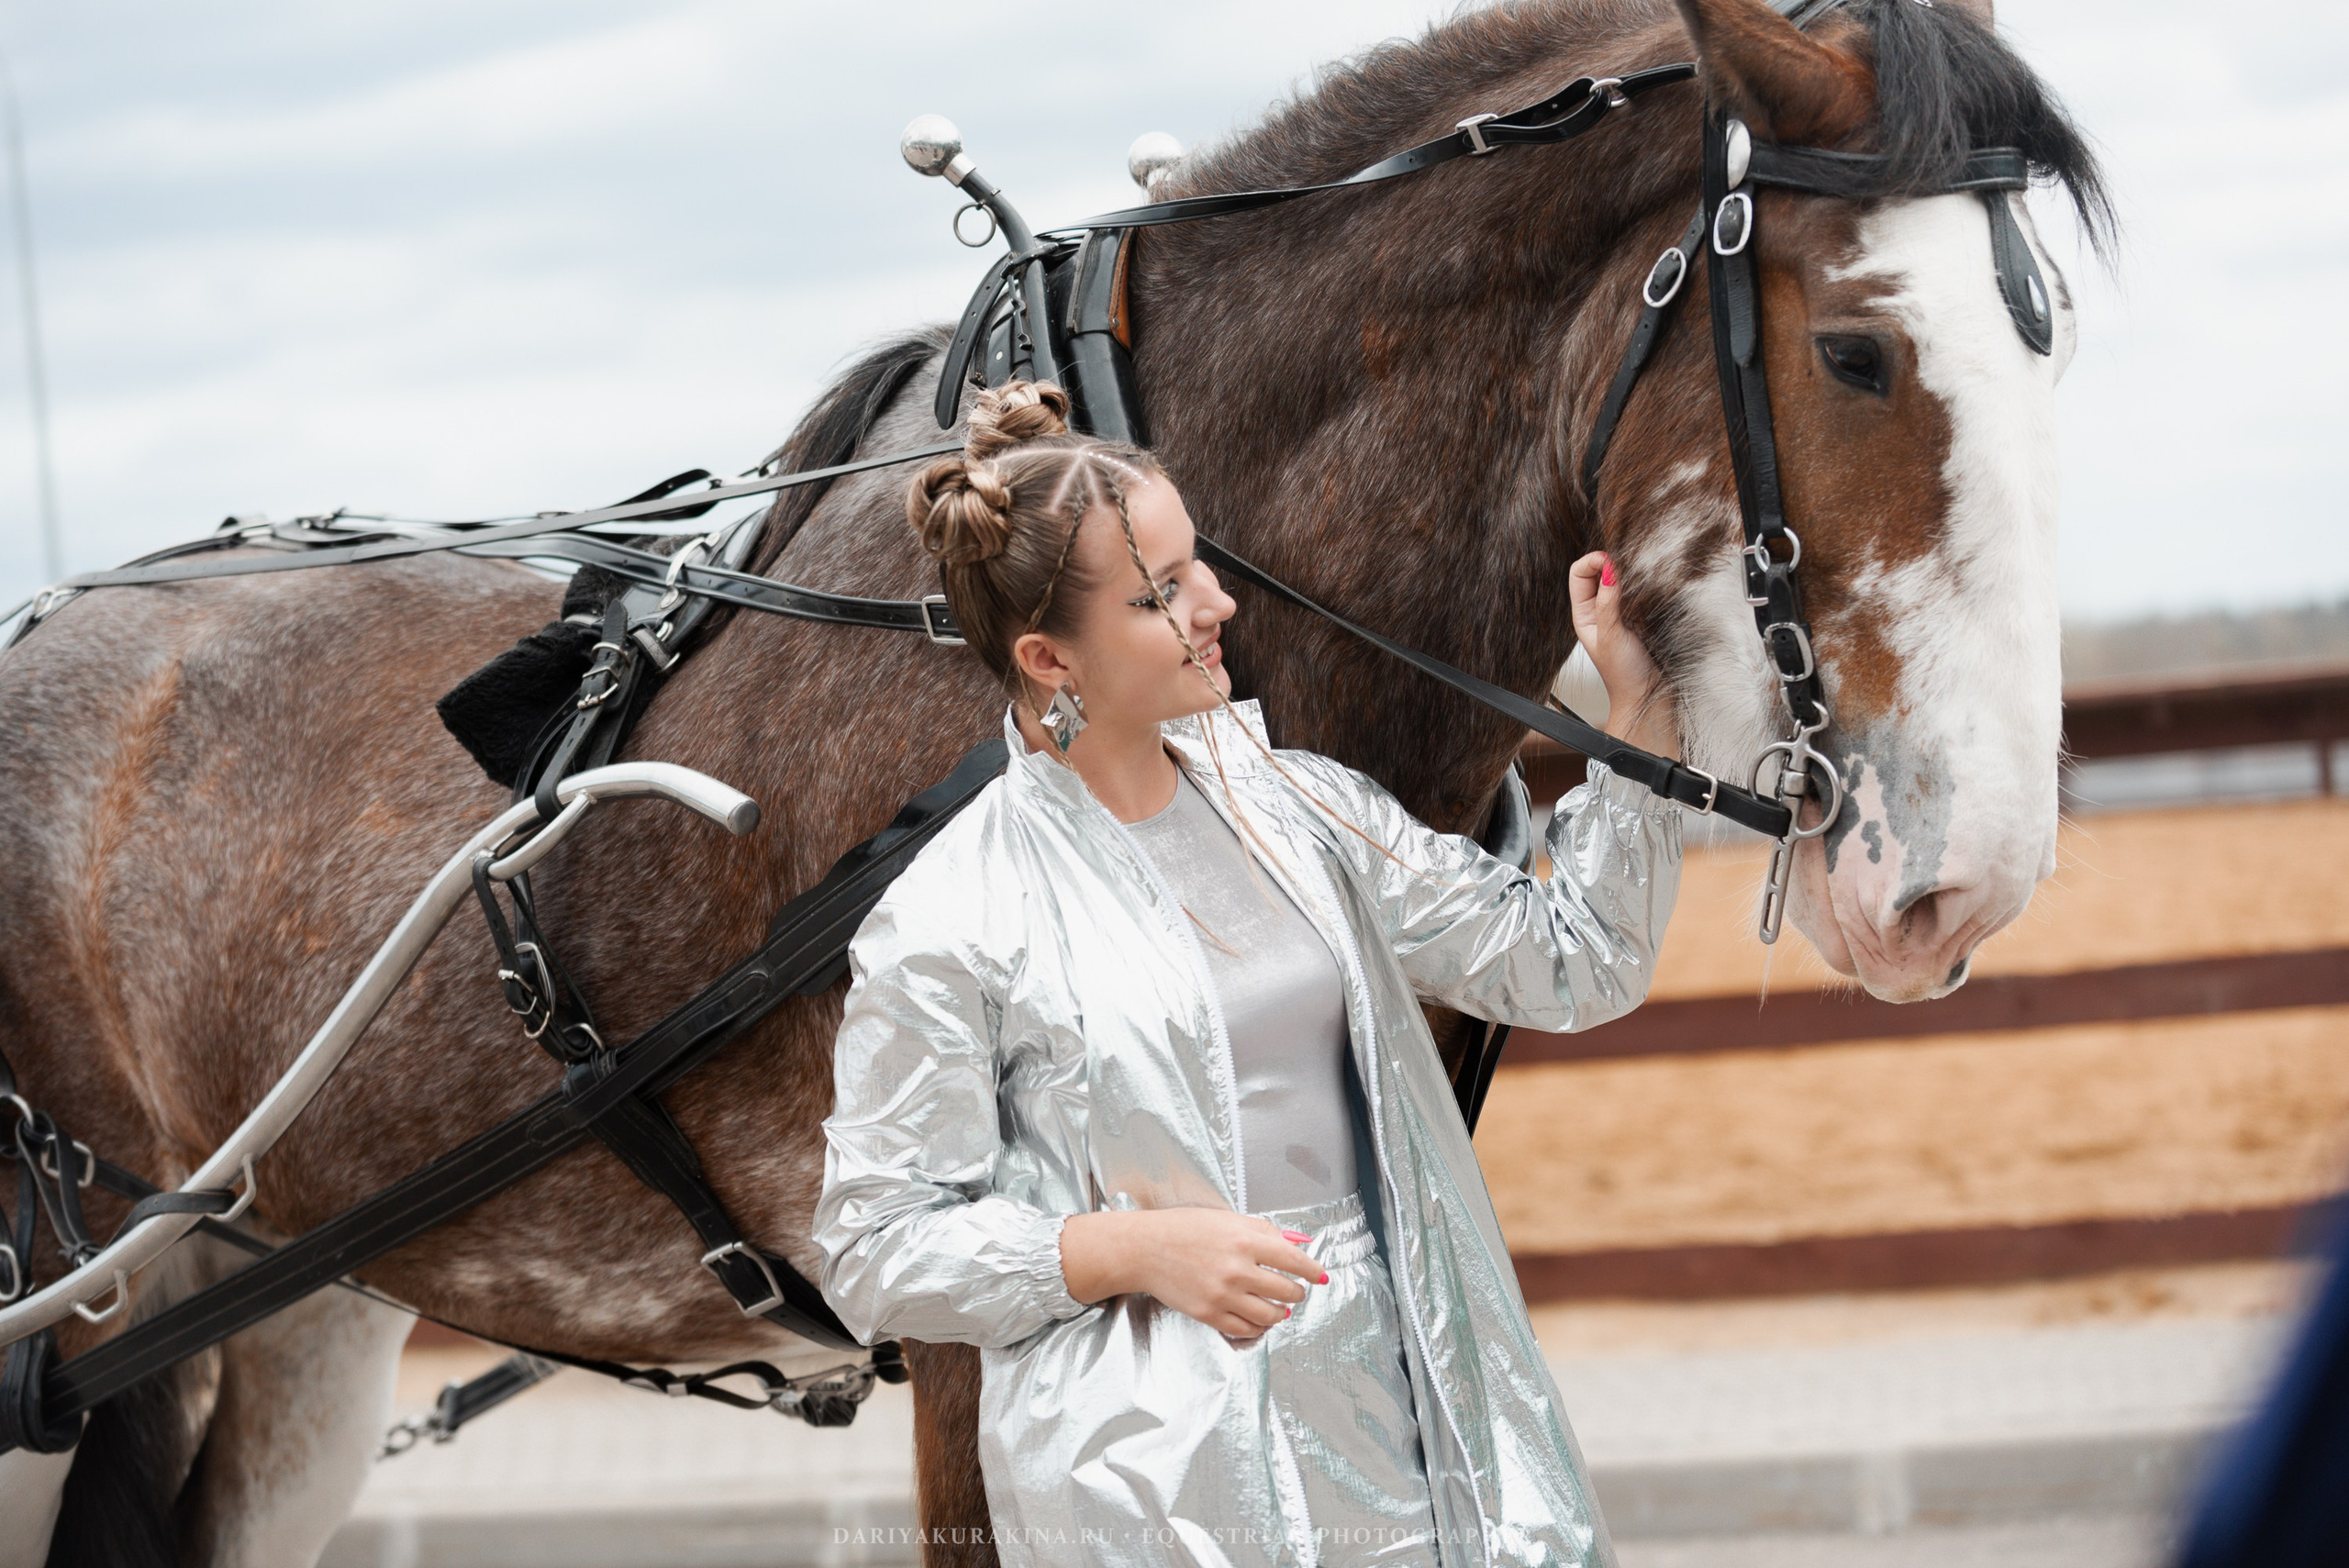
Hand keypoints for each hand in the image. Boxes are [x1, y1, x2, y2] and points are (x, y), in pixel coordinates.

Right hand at [1060, 1208, 1324, 1336]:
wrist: (1146, 1249)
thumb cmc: (1185, 1229)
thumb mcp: (1228, 1219)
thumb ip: (1265, 1231)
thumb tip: (1297, 1243)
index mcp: (1245, 1240)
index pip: (1294, 1260)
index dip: (1312, 1270)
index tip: (1320, 1276)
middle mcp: (1237, 1270)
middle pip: (1286, 1291)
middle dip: (1297, 1292)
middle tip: (1296, 1290)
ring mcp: (1223, 1296)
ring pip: (1271, 1315)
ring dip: (1282, 1312)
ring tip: (1280, 1306)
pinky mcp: (1209, 1315)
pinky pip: (1246, 1329)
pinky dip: (1259, 1326)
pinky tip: (1260, 1317)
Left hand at [1568, 550, 1678, 758]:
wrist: (1648, 694)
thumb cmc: (1624, 674)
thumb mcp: (1612, 635)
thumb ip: (1609, 602)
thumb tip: (1608, 570)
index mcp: (1584, 614)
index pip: (1579, 573)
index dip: (1592, 562)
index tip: (1610, 561)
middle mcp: (1599, 610)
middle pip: (1598, 571)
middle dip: (1610, 562)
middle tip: (1627, 564)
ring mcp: (1620, 611)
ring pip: (1620, 578)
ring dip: (1628, 571)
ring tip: (1639, 574)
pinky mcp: (1640, 614)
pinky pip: (1639, 589)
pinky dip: (1643, 582)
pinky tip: (1650, 585)